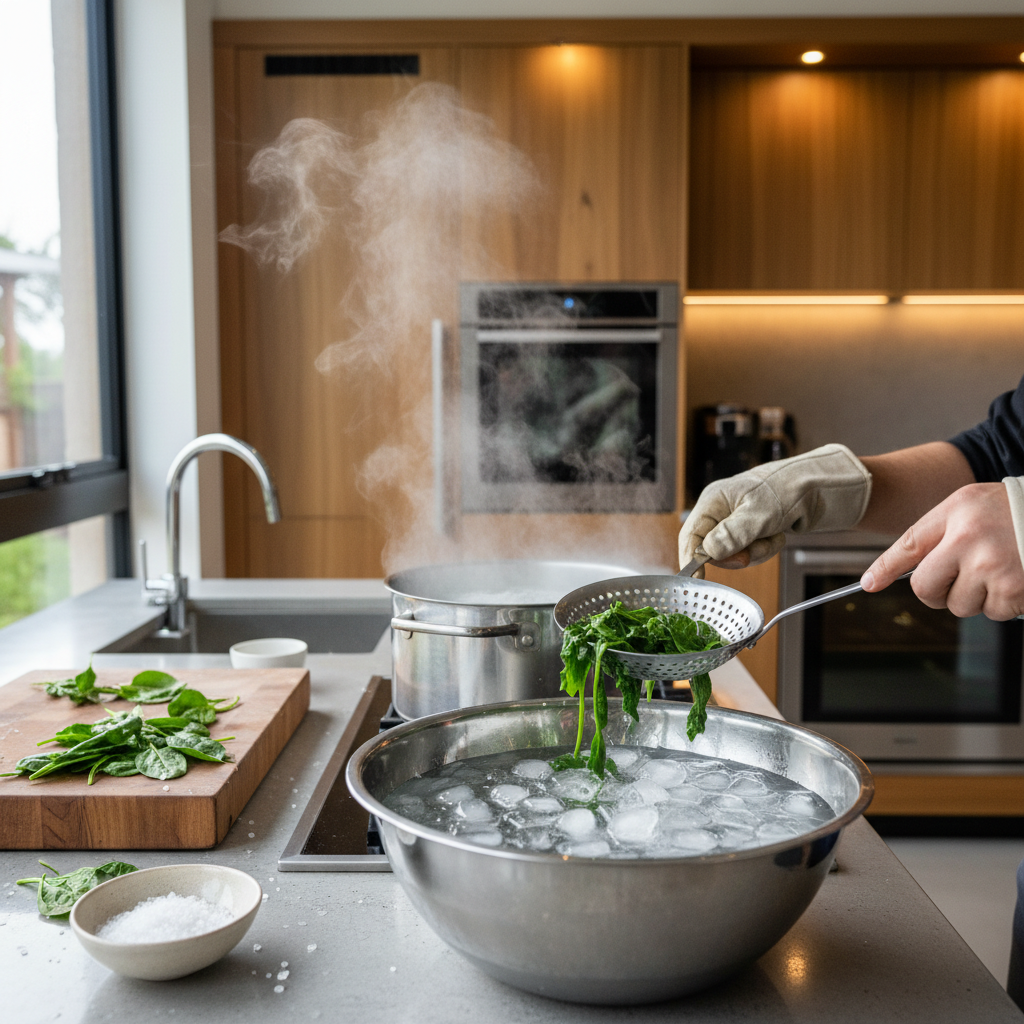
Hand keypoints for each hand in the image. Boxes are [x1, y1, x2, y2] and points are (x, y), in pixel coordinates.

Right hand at [679, 444, 871, 574]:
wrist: (817, 486)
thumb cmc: (786, 490)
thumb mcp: (759, 513)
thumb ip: (733, 534)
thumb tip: (708, 552)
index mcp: (713, 502)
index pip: (691, 535)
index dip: (690, 558)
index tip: (697, 578)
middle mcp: (720, 513)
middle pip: (713, 550)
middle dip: (736, 555)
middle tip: (752, 552)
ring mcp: (735, 523)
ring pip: (734, 554)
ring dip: (756, 551)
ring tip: (772, 535)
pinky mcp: (750, 532)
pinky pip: (750, 553)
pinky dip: (766, 548)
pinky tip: (777, 534)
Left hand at [861, 483, 1023, 619]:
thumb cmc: (1021, 512)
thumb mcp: (977, 506)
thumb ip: (944, 531)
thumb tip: (908, 570)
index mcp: (957, 510)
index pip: (908, 544)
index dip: (884, 568)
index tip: (869, 584)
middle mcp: (967, 537)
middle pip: (925, 587)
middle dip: (938, 592)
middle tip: (960, 581)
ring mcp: (990, 565)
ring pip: (959, 605)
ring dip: (977, 597)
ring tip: (1002, 571)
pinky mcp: (1013, 590)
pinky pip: (993, 613)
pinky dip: (1005, 604)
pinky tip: (1018, 581)